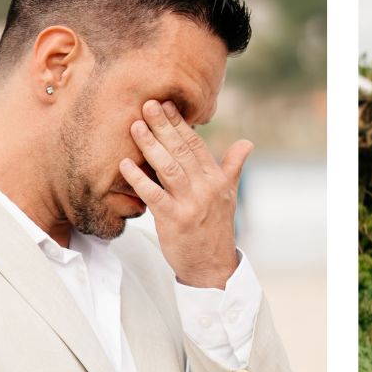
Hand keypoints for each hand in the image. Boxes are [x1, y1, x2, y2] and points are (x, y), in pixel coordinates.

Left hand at [121, 99, 249, 288]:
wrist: (212, 267)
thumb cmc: (216, 230)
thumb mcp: (228, 196)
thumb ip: (233, 167)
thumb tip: (247, 143)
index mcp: (216, 179)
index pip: (196, 144)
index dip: (180, 123)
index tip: (165, 104)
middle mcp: (206, 188)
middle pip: (181, 150)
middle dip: (163, 126)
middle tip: (147, 104)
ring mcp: (190, 204)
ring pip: (168, 167)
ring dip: (150, 145)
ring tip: (135, 126)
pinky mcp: (174, 220)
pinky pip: (153, 195)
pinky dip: (138, 179)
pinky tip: (124, 164)